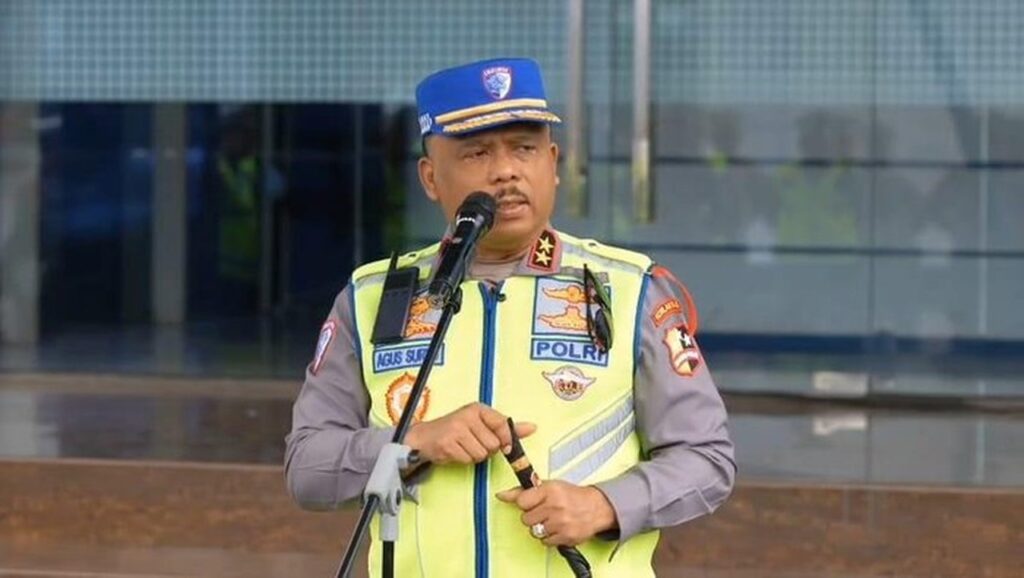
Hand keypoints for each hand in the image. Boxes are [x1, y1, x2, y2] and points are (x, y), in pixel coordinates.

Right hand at [405, 402, 535, 464]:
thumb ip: (506, 427)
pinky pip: (468, 459)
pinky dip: (464, 460)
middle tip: (473, 443)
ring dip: (475, 456)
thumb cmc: (455, 430)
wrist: (424, 437)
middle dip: (486, 450)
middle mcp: (468, 416)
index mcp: (478, 409)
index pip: (503, 424)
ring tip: (464, 447)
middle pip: (493, 444)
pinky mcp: (448, 443)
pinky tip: (455, 451)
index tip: (506, 447)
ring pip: (482, 454)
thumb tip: (532, 427)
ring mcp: (457, 429)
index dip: (507, 439)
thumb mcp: (481, 424)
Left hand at [495, 480, 616, 546]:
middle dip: (532, 516)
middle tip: (544, 512)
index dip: (525, 504)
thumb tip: (501, 495)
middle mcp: (554, 506)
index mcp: (549, 490)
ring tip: (552, 520)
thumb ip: (523, 491)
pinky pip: (545, 542)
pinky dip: (549, 537)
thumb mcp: (548, 486)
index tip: (531, 503)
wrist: (596, 507)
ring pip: (534, 532)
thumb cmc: (571, 495)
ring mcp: (560, 523)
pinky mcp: (565, 537)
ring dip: (540, 528)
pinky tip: (557, 528)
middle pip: (525, 519)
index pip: (521, 501)